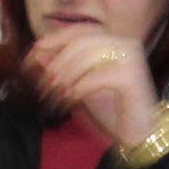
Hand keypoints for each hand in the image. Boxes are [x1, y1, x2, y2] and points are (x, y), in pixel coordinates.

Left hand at [21, 24, 159, 150]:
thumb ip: (60, 70)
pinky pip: (96, 76)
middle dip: (56, 61)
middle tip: (42, 84)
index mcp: (112, 42)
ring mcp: (130, 57)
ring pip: (87, 54)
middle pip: (80, 40)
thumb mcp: (77, 88)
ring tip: (54, 93)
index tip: (29, 59)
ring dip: (64, 74)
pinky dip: (78, 88)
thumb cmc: (110, 112)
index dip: (50, 42)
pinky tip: (70, 100)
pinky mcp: (132, 76)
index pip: (76, 32)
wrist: (139, 136)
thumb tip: (38, 55)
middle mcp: (124, 43)